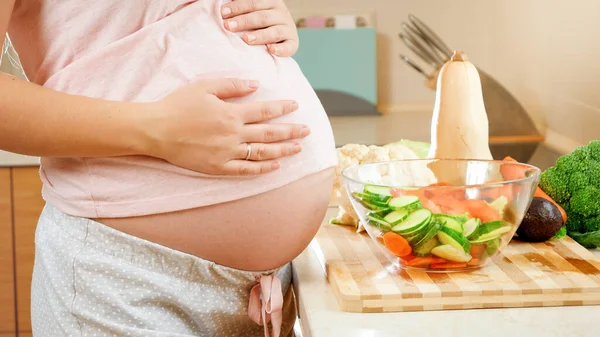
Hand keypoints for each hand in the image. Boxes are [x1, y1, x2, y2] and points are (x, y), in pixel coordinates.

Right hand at [142, 78, 308, 174]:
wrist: (156, 130)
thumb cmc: (178, 105)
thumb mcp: (204, 87)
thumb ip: (232, 85)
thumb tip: (256, 85)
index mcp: (231, 113)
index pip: (265, 110)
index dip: (283, 108)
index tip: (296, 106)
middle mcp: (233, 134)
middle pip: (270, 134)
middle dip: (291, 131)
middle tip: (307, 131)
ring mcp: (227, 153)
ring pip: (262, 153)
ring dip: (283, 150)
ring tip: (298, 148)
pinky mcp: (218, 167)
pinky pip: (246, 170)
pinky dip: (262, 169)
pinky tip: (275, 166)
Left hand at [221, 0, 298, 56]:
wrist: (279, 36)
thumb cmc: (258, 23)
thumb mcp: (253, 12)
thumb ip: (242, 9)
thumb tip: (221, 9)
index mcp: (271, 2)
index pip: (253, 2)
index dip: (238, 7)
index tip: (222, 13)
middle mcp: (281, 13)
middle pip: (262, 16)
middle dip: (244, 21)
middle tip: (228, 26)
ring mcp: (288, 28)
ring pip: (275, 31)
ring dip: (260, 35)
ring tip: (246, 39)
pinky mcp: (293, 43)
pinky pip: (289, 47)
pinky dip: (281, 49)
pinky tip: (271, 50)